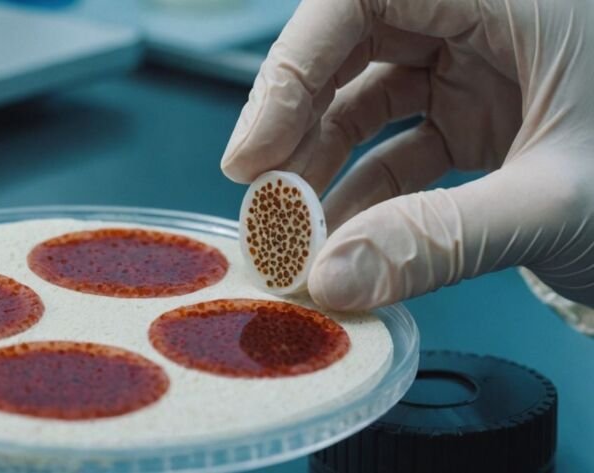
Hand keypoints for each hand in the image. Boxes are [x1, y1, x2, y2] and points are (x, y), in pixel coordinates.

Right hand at [221, 0, 593, 315]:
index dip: (292, 66)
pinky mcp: (478, 112)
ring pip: (368, 96)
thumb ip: (441, 239)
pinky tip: (347, 239)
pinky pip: (400, 140)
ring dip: (325, 166)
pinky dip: (368, 189)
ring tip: (298, 234)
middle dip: (298, 125)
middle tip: (264, 200)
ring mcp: (480, 64)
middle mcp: (489, 15)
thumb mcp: (560, 203)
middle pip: (351, 45)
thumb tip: (334, 279)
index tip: (255, 148)